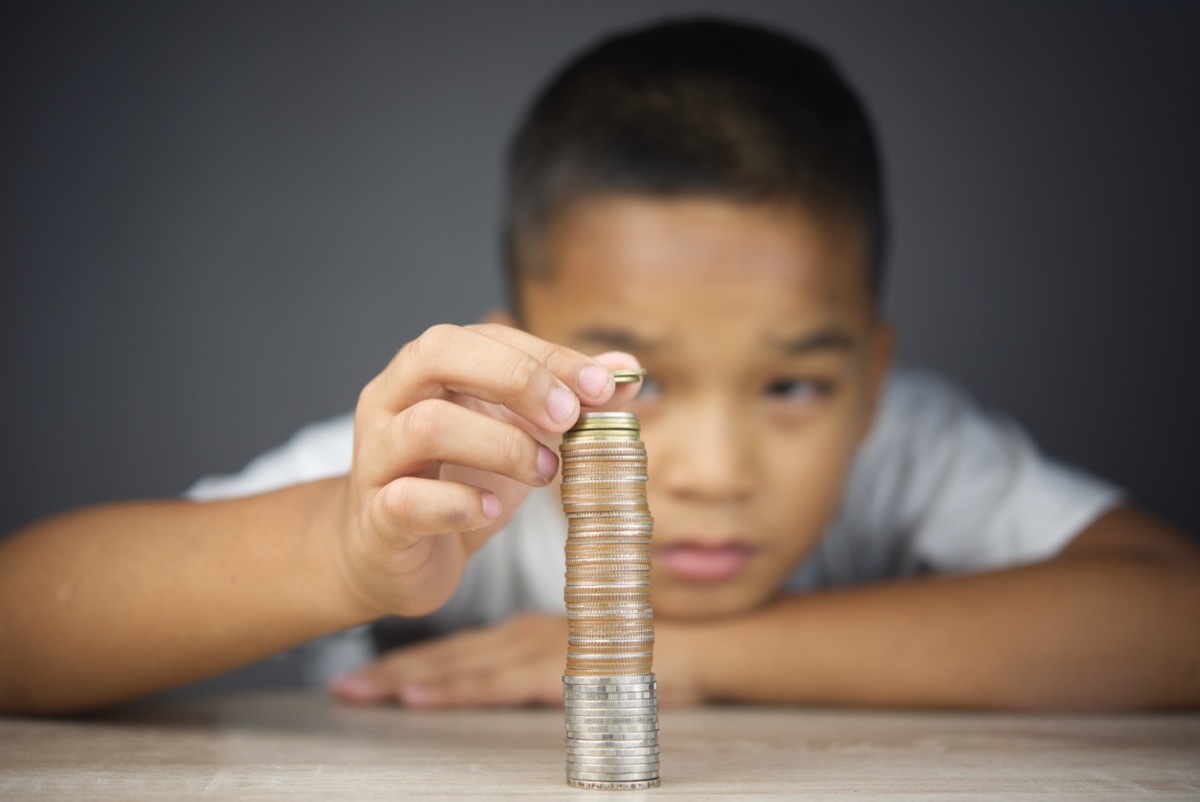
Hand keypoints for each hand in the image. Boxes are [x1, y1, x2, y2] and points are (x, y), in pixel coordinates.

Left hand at [330, 613, 706, 707]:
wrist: (704, 644)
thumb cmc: (649, 646)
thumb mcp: (586, 653)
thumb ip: (550, 663)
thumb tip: (509, 681)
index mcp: (527, 633)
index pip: (459, 647)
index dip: (410, 657)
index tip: (365, 669)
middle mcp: (524, 637)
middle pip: (447, 655)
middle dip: (391, 669)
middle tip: (341, 681)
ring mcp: (539, 651)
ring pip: (459, 666)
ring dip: (406, 677)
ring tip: (360, 688)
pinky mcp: (560, 669)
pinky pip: (495, 683)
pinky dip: (453, 687)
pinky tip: (419, 692)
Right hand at [334, 323, 640, 618]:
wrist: (389, 556)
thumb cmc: (456, 482)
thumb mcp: (518, 434)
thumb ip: (567, 400)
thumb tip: (626, 371)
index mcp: (427, 370)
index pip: (486, 336)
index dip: (548, 355)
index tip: (604, 386)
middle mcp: (392, 401)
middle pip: (437, 353)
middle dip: (516, 379)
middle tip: (568, 420)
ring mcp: (377, 458)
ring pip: (425, 426)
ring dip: (501, 446)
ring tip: (545, 473)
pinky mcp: (376, 516)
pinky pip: (409, 501)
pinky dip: (462, 505)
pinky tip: (493, 511)